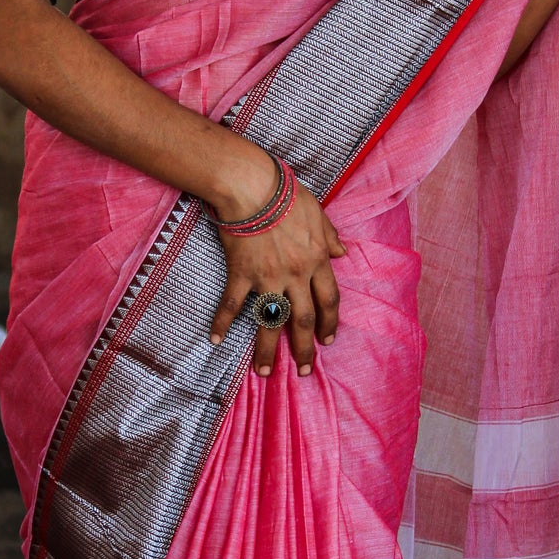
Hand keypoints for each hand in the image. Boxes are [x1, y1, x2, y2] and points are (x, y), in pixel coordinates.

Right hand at [208, 180, 345, 376]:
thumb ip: (331, 237)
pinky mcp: (242, 274)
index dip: (330, 323)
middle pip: (304, 320)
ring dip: (268, 350)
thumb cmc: (287, 194)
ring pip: (271, 322)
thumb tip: (344, 252)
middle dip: (304, 349)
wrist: (253, 186)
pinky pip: (233, 305)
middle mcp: (295, 275)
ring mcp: (268, 277)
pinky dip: (222, 323)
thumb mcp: (318, 212)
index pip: (329, 300)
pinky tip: (215, 340)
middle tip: (303, 371)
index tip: (327, 341)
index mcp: (317, 260)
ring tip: (265, 372)